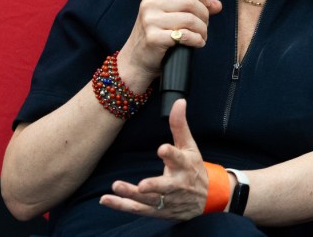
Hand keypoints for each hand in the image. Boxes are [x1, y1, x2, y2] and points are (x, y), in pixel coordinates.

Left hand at [99, 99, 207, 220]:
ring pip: (148, 200)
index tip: (162, 149)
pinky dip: (121, 206)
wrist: (207, 199)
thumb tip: (179, 100)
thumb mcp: (189, 146)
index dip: (170, 154)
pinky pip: (138, 209)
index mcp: (185, 166)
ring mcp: (166, 200)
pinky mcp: (157, 210)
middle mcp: (176, 185)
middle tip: (141, 185)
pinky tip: (106, 200)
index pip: (178, 159)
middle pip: (164, 186)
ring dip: (131, 195)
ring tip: (116, 187)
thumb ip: (179, 125)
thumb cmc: (194, 168)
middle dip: (153, 186)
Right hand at [117, 0, 221, 91]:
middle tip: (205, 25)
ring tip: (202, 36)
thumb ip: (192, 6)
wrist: (136, 59)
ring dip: (203, 30)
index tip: (206, 4)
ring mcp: (150, 20)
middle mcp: (149, 4)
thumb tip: (217, 5)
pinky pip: (185, 35)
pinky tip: (197, 43)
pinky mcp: (154, 37)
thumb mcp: (169, 15)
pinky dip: (197, 40)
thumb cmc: (155, 34)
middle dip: (204, 15)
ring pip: (190, 19)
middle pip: (190, 1)